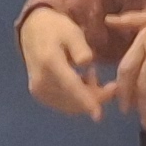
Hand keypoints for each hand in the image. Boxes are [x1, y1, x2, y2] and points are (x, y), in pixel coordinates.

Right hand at [18, 6, 111, 120]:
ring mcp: (39, 90)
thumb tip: (87, 63)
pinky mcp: (40, 95)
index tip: (98, 116)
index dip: (86, 101)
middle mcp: (41, 81)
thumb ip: (80, 48)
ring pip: (70, 105)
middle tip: (113, 86)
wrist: (33, 31)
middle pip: (73, 100)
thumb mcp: (71, 32)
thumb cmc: (56, 29)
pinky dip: (78, 97)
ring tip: (92, 75)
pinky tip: (82, 80)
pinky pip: (64, 103)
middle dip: (96, 97)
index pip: (70, 86)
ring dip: (87, 97)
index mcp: (49, 63)